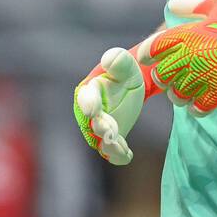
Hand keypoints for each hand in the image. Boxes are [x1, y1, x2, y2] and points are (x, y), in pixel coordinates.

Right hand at [74, 45, 148, 165]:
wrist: (130, 86)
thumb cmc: (124, 72)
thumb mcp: (125, 64)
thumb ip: (118, 60)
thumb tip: (109, 60)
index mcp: (89, 91)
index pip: (86, 98)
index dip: (88, 104)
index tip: (92, 110)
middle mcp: (90, 112)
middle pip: (91, 124)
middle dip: (100, 129)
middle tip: (111, 131)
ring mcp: (99, 128)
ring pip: (100, 141)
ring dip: (110, 146)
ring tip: (122, 150)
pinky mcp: (111, 139)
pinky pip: (112, 152)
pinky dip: (118, 156)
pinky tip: (128, 155)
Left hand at [138, 0, 216, 114]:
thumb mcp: (215, 3)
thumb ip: (190, 3)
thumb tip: (171, 4)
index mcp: (187, 34)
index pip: (151, 48)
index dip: (146, 54)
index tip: (148, 57)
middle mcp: (192, 56)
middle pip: (161, 75)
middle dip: (163, 76)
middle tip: (171, 75)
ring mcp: (206, 76)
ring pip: (177, 95)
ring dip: (178, 94)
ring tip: (185, 89)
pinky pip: (197, 108)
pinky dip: (195, 107)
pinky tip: (199, 101)